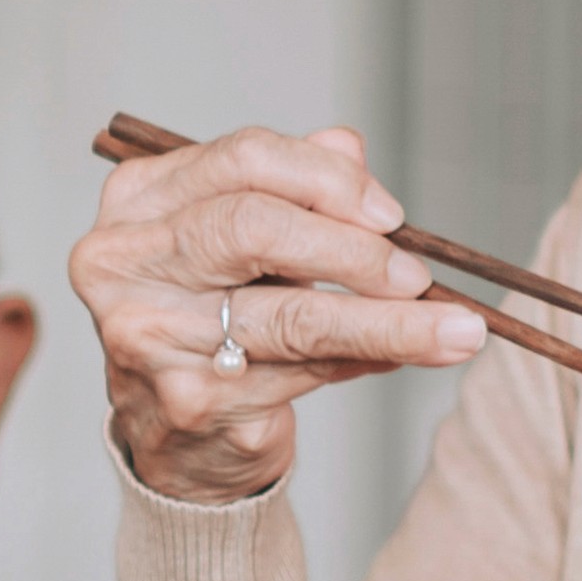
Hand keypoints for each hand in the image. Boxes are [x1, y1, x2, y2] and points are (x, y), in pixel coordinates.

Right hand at [70, 121, 489, 506]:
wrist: (173, 431)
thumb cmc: (209, 313)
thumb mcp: (241, 237)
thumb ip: (291, 186)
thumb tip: (349, 149)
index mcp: (137, 201)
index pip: (242, 159)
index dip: (329, 180)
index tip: (390, 215)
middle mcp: (123, 264)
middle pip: (252, 228)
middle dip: (352, 250)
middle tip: (415, 275)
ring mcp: (151, 335)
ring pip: (292, 316)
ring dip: (390, 322)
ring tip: (457, 330)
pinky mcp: (192, 400)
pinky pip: (304, 371)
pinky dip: (363, 360)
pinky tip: (397, 357)